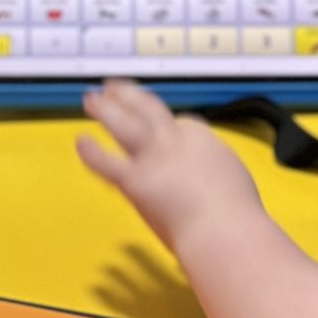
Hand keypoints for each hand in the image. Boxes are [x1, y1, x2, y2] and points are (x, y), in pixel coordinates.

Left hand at [76, 78, 263, 257]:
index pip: (182, 123)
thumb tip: (212, 181)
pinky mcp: (135, 180)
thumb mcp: (236, 180)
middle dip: (130, 96)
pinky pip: (106, 162)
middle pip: (149, 109)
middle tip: (114, 88)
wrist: (224, 229)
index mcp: (203, 139)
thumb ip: (217, 173)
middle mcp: (176, 140)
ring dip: (106, 108)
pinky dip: (91, 151)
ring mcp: (153, 157)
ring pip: (124, 124)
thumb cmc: (236, 216)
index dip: (170, 125)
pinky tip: (81, 141)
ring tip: (91, 98)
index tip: (163, 127)